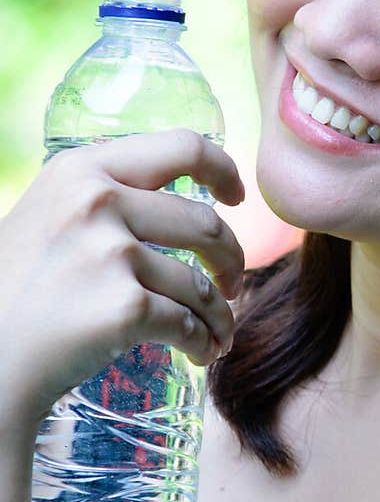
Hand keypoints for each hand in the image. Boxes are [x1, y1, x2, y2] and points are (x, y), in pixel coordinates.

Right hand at [0, 129, 245, 436]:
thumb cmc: (15, 294)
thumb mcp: (46, 215)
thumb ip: (97, 197)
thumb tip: (172, 198)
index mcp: (81, 169)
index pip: (182, 146)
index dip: (223, 169)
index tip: (236, 197)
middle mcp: (97, 201)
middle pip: (206, 224)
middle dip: (231, 259)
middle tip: (232, 284)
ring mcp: (112, 254)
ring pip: (201, 284)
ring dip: (220, 314)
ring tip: (218, 333)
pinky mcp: (125, 307)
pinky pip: (189, 324)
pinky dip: (204, 343)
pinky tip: (201, 354)